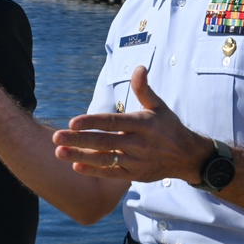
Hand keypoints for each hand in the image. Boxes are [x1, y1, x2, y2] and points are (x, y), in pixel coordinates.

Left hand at [52, 66, 206, 182]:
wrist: (188, 157)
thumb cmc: (169, 127)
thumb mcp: (159, 106)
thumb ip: (144, 89)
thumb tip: (139, 68)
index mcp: (142, 124)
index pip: (113, 122)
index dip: (92, 122)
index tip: (71, 122)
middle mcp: (138, 143)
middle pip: (104, 141)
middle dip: (78, 139)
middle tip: (56, 136)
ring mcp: (136, 161)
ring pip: (105, 159)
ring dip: (80, 156)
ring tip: (59, 152)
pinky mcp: (135, 175)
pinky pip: (112, 174)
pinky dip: (94, 171)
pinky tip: (75, 165)